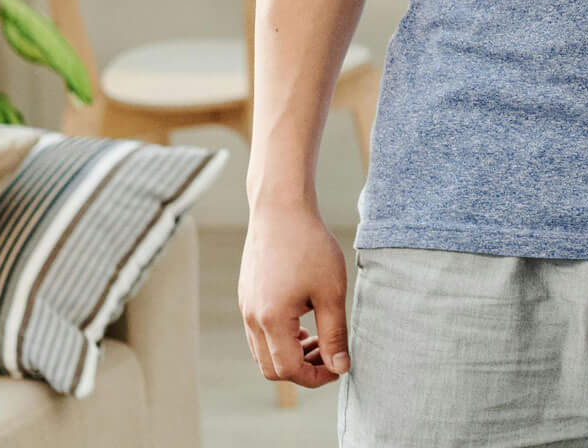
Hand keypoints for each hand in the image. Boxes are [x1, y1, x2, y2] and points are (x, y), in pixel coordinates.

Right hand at [240, 200, 349, 388]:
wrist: (281, 209)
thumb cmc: (310, 246)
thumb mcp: (332, 292)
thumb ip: (335, 334)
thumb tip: (341, 367)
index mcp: (271, 320)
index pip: (288, 370)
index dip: (315, 377)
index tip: (338, 368)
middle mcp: (252, 319)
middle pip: (271, 369)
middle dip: (302, 370)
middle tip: (330, 355)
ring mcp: (246, 308)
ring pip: (263, 352)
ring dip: (290, 355)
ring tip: (319, 339)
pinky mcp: (246, 297)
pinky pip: (258, 333)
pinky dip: (279, 339)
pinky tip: (303, 322)